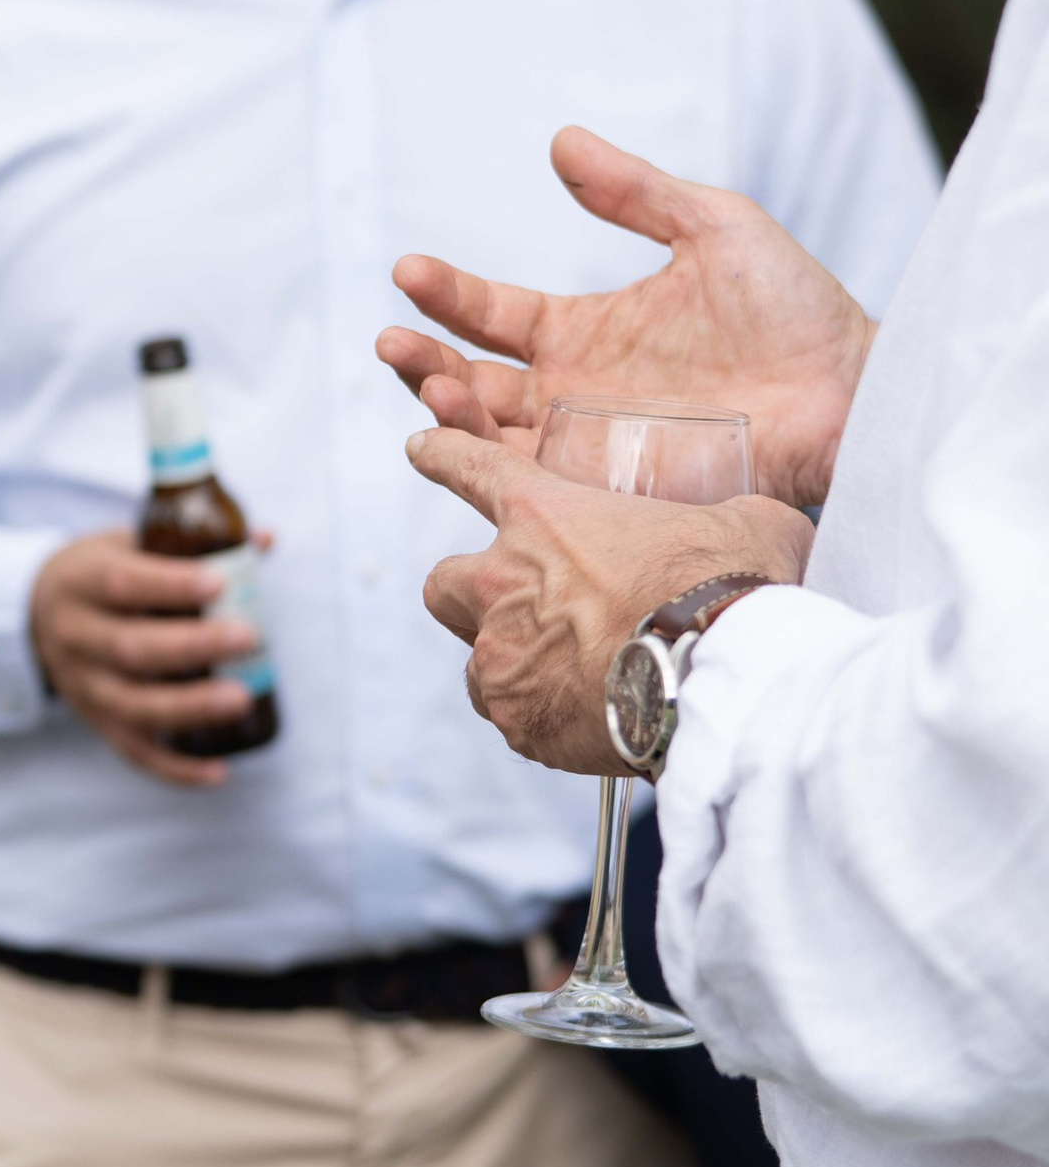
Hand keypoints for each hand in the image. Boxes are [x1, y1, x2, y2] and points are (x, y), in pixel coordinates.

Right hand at [30, 530, 271, 788]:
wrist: (38, 613)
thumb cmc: (101, 572)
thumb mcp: (129, 543)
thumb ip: (191, 544)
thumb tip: (264, 540)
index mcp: (80, 582)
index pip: (122, 583)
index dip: (171, 585)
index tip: (220, 583)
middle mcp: (74, 636)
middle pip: (131, 648)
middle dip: (193, 646)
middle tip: (250, 637)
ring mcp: (83, 686)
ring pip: (133, 705)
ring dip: (190, 706)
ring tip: (242, 699)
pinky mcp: (97, 722)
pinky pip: (135, 752)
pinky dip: (176, 769)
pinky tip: (219, 771)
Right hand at [378, 128, 873, 512]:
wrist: (848, 390)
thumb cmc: (795, 309)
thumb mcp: (713, 227)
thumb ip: (635, 192)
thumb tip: (560, 139)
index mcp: (585, 331)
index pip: (493, 315)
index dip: (449, 294)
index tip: (410, 271)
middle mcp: (570, 391)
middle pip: (468, 378)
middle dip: (421, 357)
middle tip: (395, 336)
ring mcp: (584, 445)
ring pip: (485, 432)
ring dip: (442, 405)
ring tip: (426, 378)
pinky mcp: (606, 489)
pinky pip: (527, 482)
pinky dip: (482, 461)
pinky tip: (457, 433)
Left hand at [410, 425, 812, 769]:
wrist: (723, 680)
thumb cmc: (732, 590)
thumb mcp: (740, 522)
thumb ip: (720, 514)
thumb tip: (745, 520)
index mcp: (546, 517)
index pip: (473, 467)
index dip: (444, 454)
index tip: (421, 448)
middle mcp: (503, 581)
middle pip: (442, 583)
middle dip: (469, 596)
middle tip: (515, 610)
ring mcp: (500, 654)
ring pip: (475, 660)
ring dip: (510, 665)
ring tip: (570, 678)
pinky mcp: (515, 718)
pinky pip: (510, 716)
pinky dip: (538, 717)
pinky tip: (587, 718)